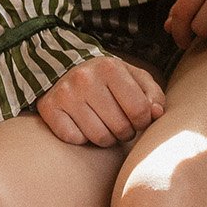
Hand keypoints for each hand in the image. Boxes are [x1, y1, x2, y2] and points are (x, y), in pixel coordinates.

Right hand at [37, 54, 166, 147]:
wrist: (65, 68)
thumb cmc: (107, 79)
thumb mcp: (134, 77)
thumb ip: (152, 95)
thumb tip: (157, 114)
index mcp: (110, 67)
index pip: (140, 110)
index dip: (143, 121)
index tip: (138, 119)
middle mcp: (85, 78)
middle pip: (121, 128)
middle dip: (125, 131)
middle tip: (120, 123)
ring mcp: (65, 94)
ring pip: (99, 138)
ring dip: (106, 138)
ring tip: (104, 125)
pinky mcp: (48, 108)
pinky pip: (74, 139)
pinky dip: (82, 138)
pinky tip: (82, 124)